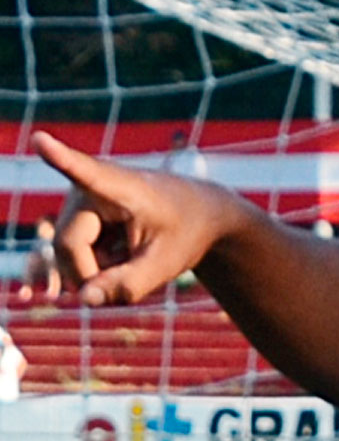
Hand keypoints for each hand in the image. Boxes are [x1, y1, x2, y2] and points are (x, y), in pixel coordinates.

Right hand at [35, 132, 241, 305]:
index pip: (86, 173)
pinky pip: (71, 254)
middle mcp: (89, 188)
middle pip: (68, 246)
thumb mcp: (165, 265)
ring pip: (67, 255)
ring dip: (96, 270)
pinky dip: (95, 266)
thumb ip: (129, 285)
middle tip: (130, 279)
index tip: (41, 140)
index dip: (61, 158)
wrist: (196, 215)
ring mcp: (77, 201)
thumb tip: (83, 300)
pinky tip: (120, 254)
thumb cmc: (184, 234)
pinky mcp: (74, 214)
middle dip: (93, 274)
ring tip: (131, 257)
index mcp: (120, 186)